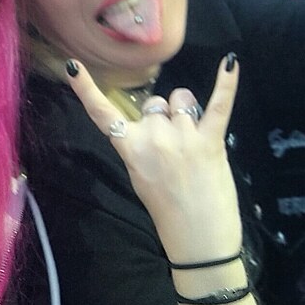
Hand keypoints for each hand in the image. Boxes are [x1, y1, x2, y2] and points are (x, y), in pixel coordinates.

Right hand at [64, 56, 242, 263]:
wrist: (198, 239)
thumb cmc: (167, 212)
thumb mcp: (141, 178)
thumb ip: (141, 147)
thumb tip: (154, 120)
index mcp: (130, 150)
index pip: (102, 114)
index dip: (86, 89)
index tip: (74, 66)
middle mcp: (153, 137)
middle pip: (155, 104)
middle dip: (163, 116)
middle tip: (175, 147)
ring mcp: (183, 137)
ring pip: (182, 100)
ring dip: (188, 111)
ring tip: (195, 138)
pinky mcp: (211, 140)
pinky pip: (219, 105)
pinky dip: (226, 84)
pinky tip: (230, 64)